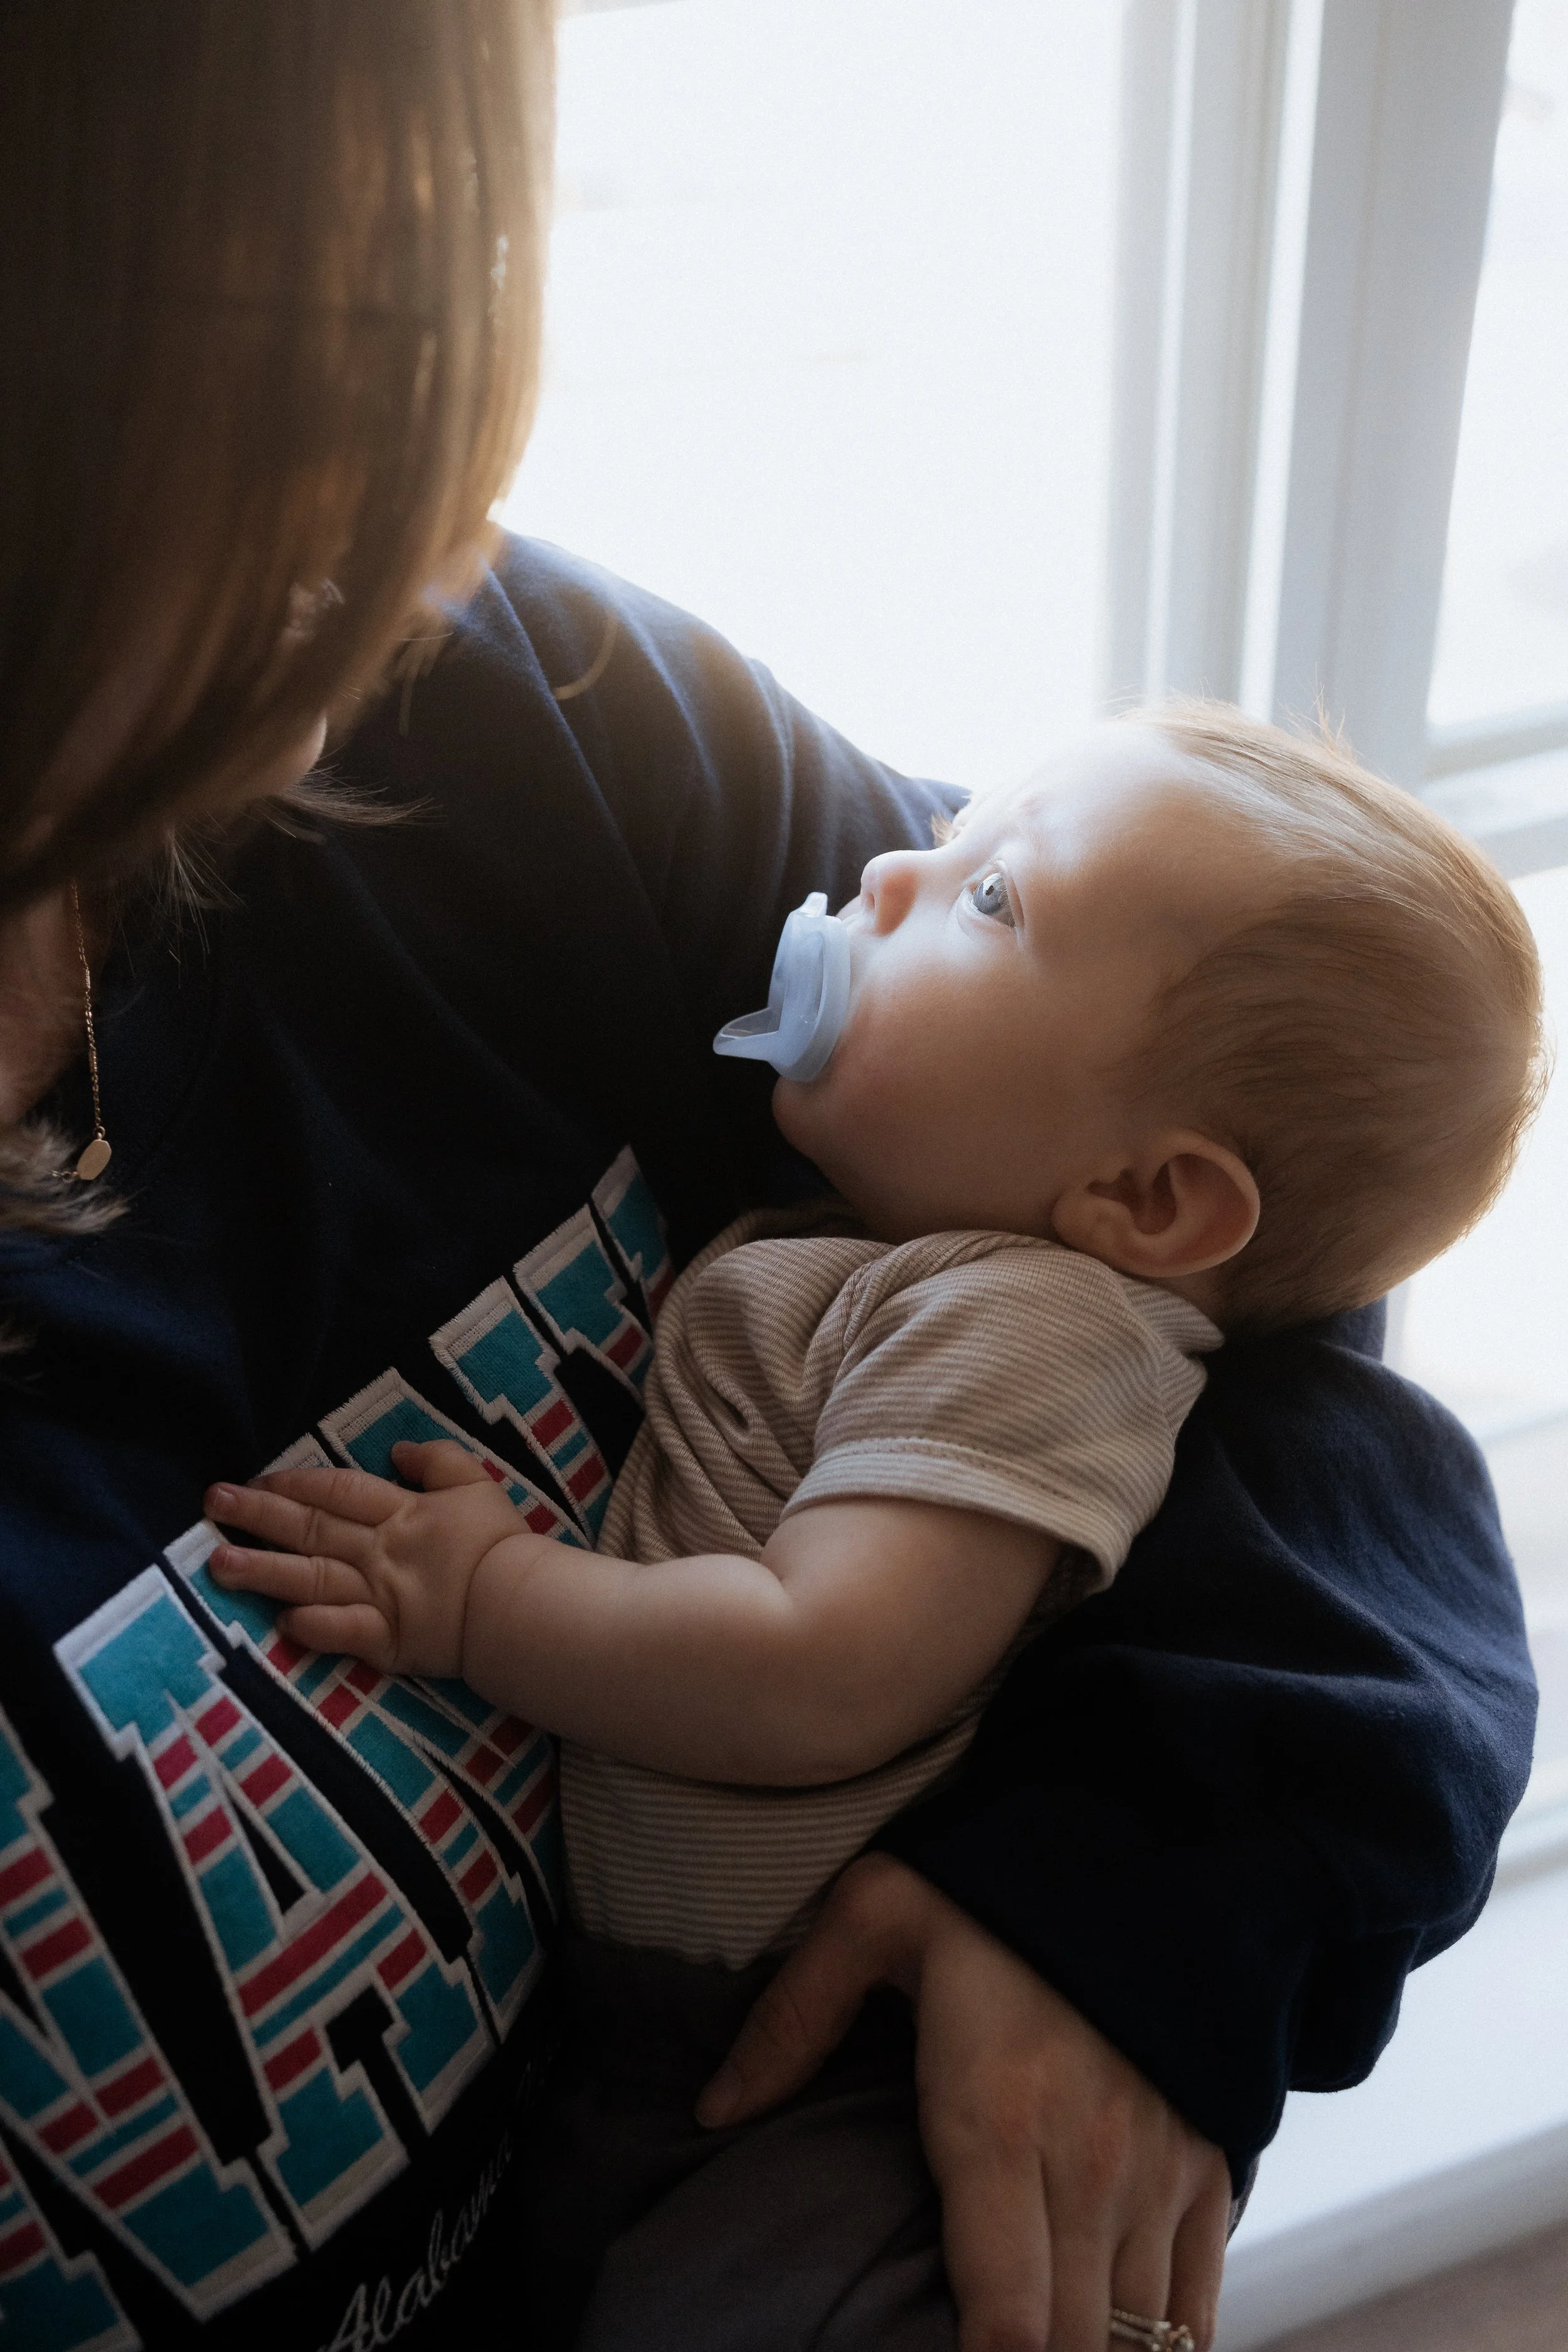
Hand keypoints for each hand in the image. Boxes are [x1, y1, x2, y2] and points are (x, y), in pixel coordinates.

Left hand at [204, 1440, 528, 1675]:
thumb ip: (436, 1459)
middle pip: (312, 1528)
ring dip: (264, 1571)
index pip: (337, 1490)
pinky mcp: (389, 1640)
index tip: (254, 1477)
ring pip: (314, 1578)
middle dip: (258, 1514)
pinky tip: (282, 1623)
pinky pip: (346, 1632)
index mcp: (400, 1512)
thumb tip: (395, 1449)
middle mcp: (380, 1552)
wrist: (523, 1603)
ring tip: (219, 1564)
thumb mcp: (475, 1482)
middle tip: (212, 1503)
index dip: (294, 1482)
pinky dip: (315, 1627)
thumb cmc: (498, 1542)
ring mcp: (381, 1597)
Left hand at [697, 1853, 1229, 2351]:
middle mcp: (1089, 2163)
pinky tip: (1121, 2344)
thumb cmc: (997, 1880)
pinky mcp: (1205, 2158)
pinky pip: (1198, 2295)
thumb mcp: (873, 1917)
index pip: (1006, 2323)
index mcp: (997, 2119)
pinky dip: (1162, 2338)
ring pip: (1140, 2334)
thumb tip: (715, 2108)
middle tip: (979, 2350)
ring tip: (1040, 2347)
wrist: (1142, 1829)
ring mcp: (1158, 2168)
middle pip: (1074, 2349)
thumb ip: (794, 2018)